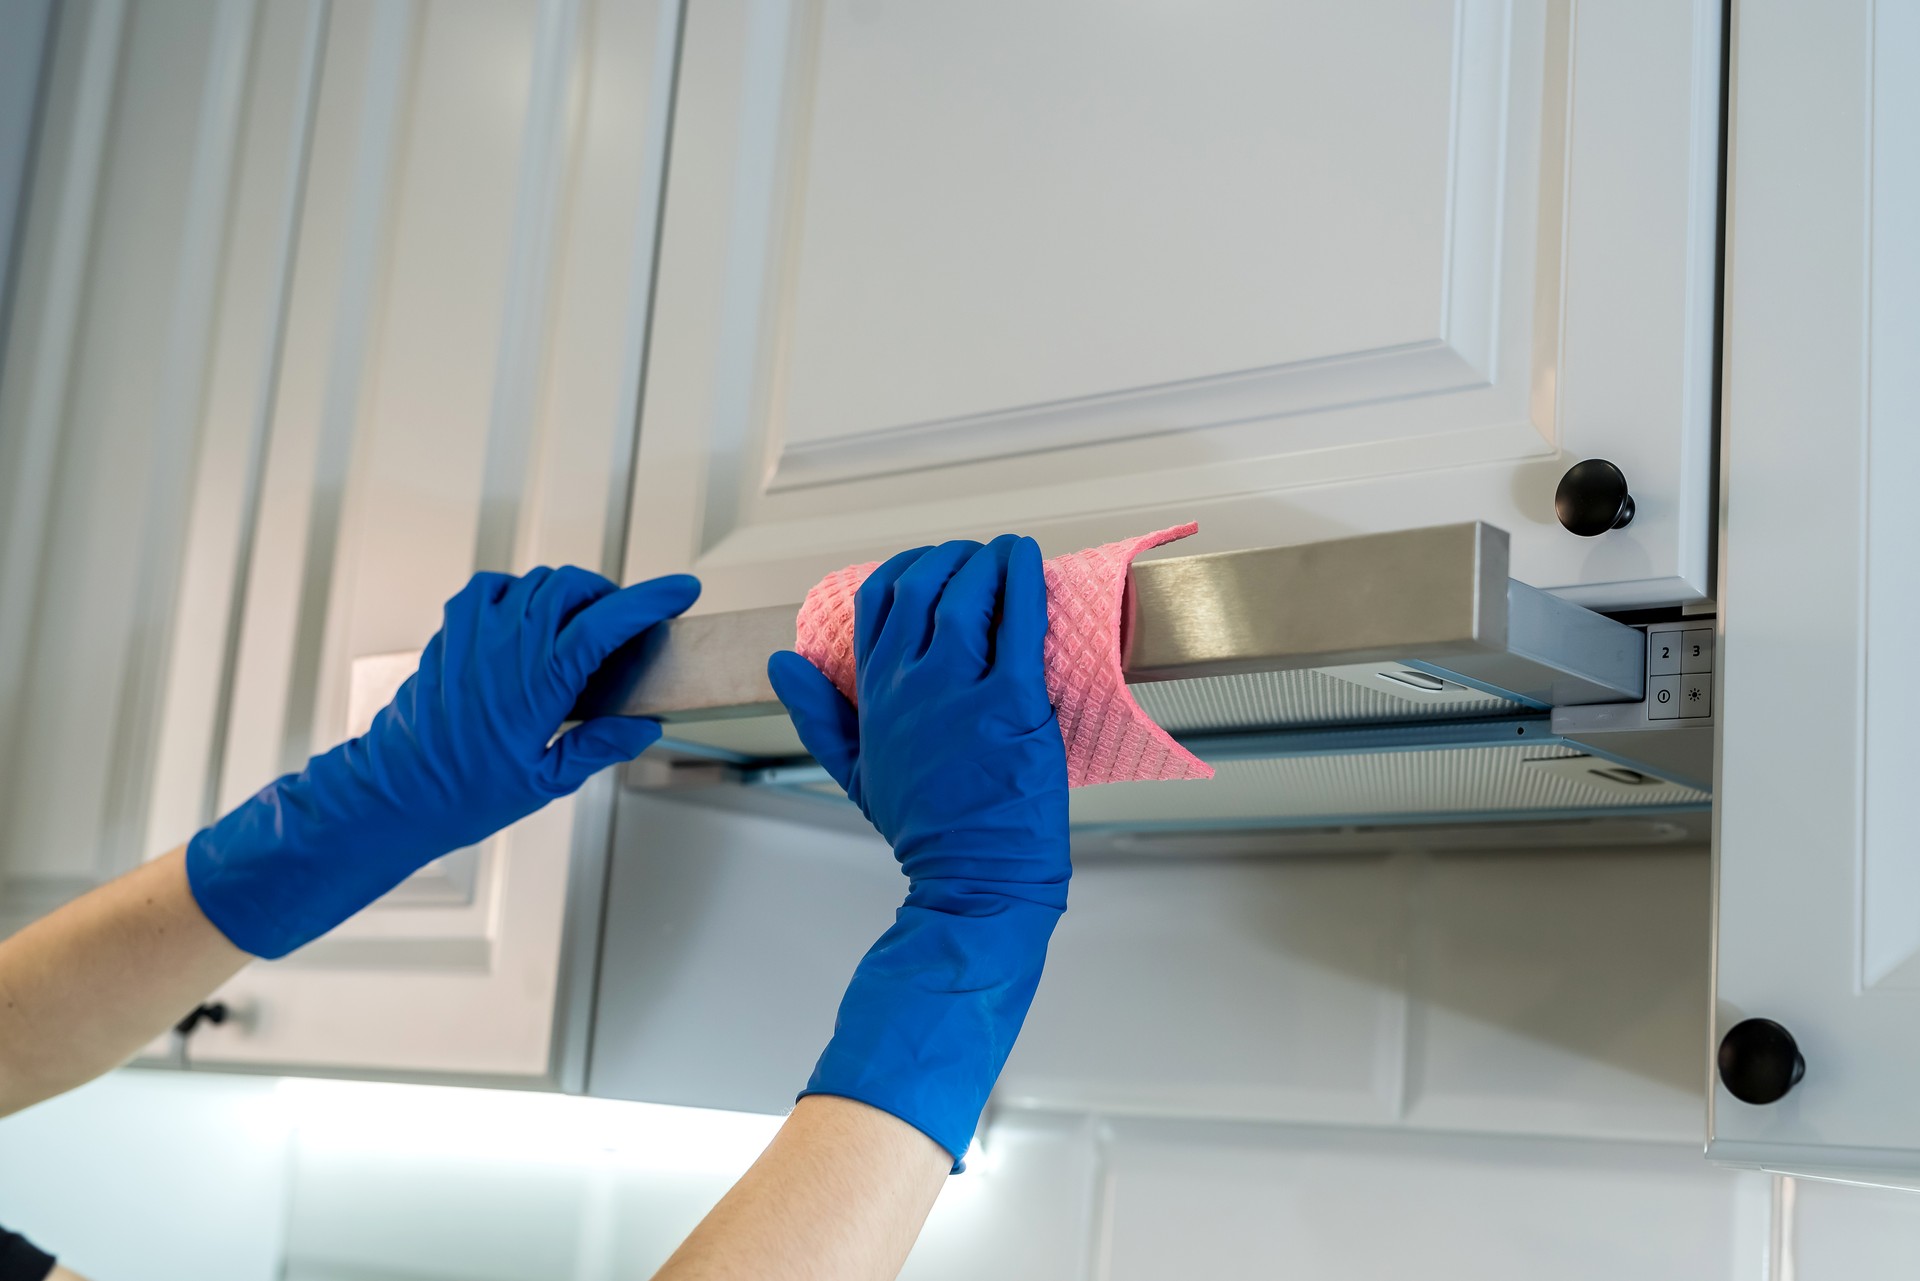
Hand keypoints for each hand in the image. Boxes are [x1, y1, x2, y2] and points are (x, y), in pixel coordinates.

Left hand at [187, 566, 699, 957]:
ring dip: (568, 593)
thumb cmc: (466, 793)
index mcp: (539, 681)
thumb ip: (599, 746)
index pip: (608, 621)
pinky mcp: (451, 631)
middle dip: (610, 596)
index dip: (651, 600)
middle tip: (627, 621)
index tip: (681, 590)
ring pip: (536, 582)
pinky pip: (493, 587)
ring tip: (581, 624)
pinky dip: (520, 591)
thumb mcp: (547, 781)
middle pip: (574, 588)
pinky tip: (528, 617)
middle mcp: (507, 645)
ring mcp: (474, 632)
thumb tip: (645, 726)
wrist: (397, 792)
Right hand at [767, 535, 1069, 1166]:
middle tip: (978, 555)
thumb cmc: (924, 830)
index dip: (905, 569)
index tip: (934, 563)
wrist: (973, 880)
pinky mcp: (1013, 703)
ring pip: (966, 597)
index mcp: (875, 697)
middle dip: (950, 558)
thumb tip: (781, 663)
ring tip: (1007, 552)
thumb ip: (819, 715)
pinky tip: (1028, 560)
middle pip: (922, 588)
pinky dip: (1023, 581)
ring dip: (987, 561)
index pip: (877, 603)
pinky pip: (1019, 622)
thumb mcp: (855, 772)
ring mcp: (962, 692)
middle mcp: (911, 686)